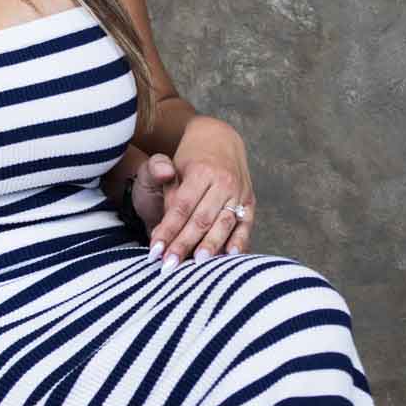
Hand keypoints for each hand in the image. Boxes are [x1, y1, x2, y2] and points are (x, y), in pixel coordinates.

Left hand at [148, 118, 253, 268]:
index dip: (168, 230)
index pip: (182, 207)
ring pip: (224, 225)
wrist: (220, 140)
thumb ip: (162, 175)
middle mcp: (224, 183)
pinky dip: (239, 242)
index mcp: (202, 171)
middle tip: (169, 265)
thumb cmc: (190, 158)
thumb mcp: (170, 160)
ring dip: (210, 247)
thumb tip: (164, 184)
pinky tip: (229, 256)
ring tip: (197, 265)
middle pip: (202, 220)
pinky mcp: (250, 202)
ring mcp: (239, 193)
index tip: (155, 251)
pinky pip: (245, 226)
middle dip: (184, 245)